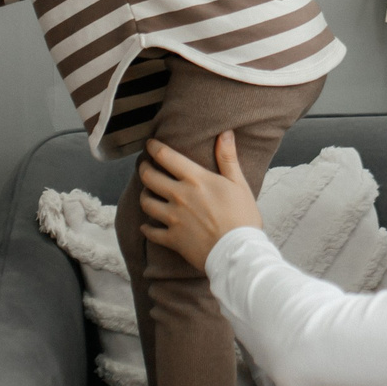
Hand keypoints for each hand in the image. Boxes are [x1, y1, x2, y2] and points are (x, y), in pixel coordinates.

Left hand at [137, 131, 261, 273]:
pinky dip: (147, 229)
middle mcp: (179, 196)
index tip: (150, 145)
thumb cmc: (242, 217)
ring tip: (147, 194)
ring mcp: (173, 218)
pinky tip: (146, 226)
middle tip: (144, 167)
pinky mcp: (172, 238)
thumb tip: (225, 133)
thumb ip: (228, 158)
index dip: (154, 148)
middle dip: (144, 169)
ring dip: (144, 196)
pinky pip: (151, 232)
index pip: (167, 157)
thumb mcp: (239, 184)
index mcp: (195, 180)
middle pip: (150, 177)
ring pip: (146, 203)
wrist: (237, 252)